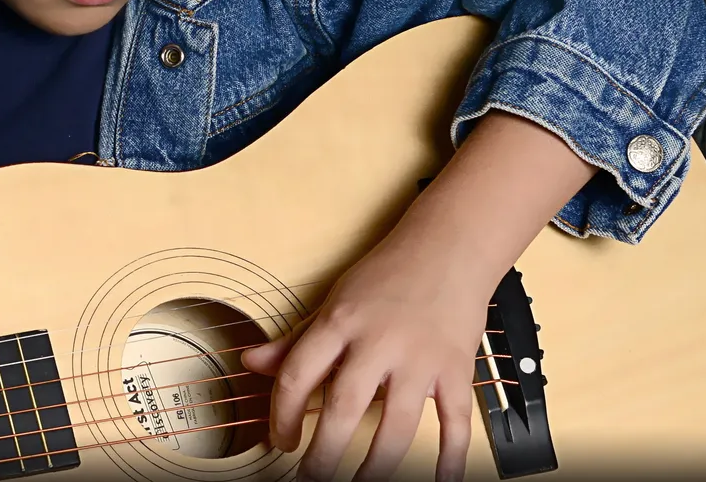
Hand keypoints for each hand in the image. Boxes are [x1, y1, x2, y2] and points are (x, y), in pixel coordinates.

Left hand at [241, 231, 491, 481]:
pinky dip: (449, 459)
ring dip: (376, 466)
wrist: (449, 247)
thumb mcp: (334, 301)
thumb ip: (295, 340)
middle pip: (343, 406)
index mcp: (341, 321)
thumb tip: (250, 362)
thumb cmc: (389, 274)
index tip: (281, 441)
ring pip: (396, 424)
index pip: (299, 374)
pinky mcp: (455, 370)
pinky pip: (454, 422)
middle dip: (324, 454)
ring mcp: (419, 359)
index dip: (283, 414)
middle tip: (310, 478)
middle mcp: (379, 341)